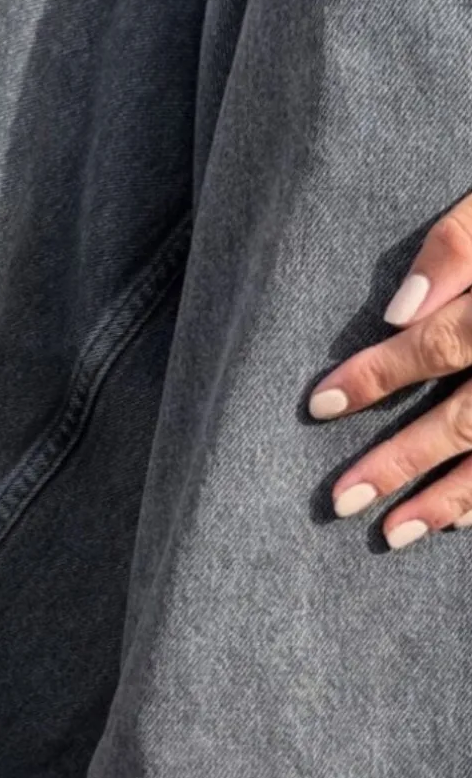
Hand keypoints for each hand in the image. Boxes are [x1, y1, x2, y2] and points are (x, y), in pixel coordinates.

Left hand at [309, 194, 471, 548]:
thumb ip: (463, 243)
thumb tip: (401, 310)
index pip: (442, 343)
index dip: (378, 375)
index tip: (319, 405)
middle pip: (467, 419)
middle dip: (402, 462)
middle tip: (341, 500)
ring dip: (449, 501)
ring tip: (391, 534)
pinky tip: (458, 522)